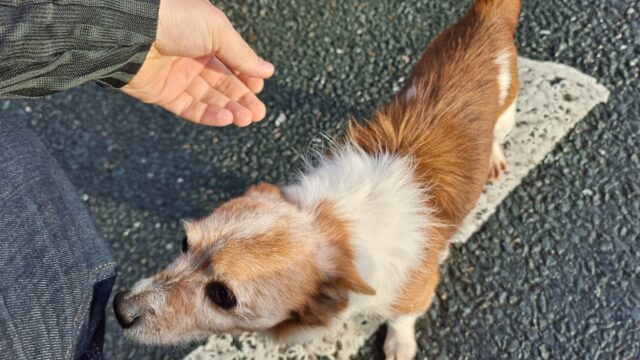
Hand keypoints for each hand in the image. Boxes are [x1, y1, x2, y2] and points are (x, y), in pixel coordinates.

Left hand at [122, 0, 274, 126]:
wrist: (132, 30)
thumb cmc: (175, 19)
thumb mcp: (218, 30)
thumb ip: (242, 54)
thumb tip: (267, 71)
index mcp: (204, 36)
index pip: (231, 61)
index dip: (246, 76)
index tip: (259, 87)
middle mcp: (191, 57)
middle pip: (222, 83)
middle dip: (242, 98)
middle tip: (259, 113)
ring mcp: (177, 76)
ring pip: (209, 99)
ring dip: (230, 110)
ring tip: (247, 119)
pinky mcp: (163, 94)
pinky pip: (190, 108)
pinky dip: (210, 115)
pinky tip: (227, 118)